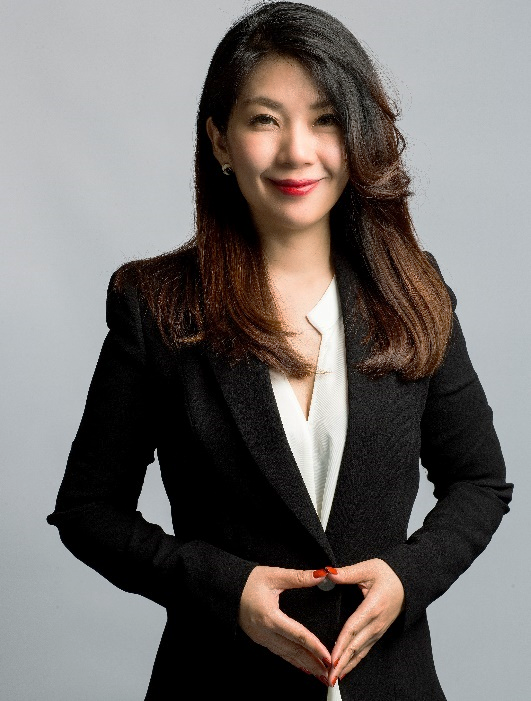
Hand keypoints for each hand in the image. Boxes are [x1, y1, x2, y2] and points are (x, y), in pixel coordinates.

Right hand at [238, 565, 332, 683]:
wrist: (225, 588)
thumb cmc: (249, 581)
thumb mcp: (274, 575)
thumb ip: (298, 577)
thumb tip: (321, 575)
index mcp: (270, 617)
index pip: (297, 635)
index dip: (315, 647)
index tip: (329, 657)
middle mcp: (265, 631)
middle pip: (293, 650)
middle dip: (313, 663)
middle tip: (330, 673)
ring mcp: (261, 637)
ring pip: (286, 655)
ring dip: (305, 664)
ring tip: (320, 673)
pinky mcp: (259, 638)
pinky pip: (279, 652)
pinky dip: (292, 660)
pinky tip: (302, 665)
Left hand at [324, 559, 404, 685]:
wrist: (410, 581)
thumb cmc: (389, 573)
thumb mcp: (368, 568)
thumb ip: (347, 573)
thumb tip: (326, 573)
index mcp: (373, 607)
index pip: (352, 629)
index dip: (341, 645)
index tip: (331, 658)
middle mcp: (377, 623)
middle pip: (356, 646)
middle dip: (342, 663)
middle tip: (328, 676)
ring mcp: (379, 629)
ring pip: (361, 652)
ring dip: (347, 665)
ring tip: (334, 678)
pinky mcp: (379, 631)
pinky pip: (366, 649)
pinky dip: (355, 661)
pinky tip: (345, 668)